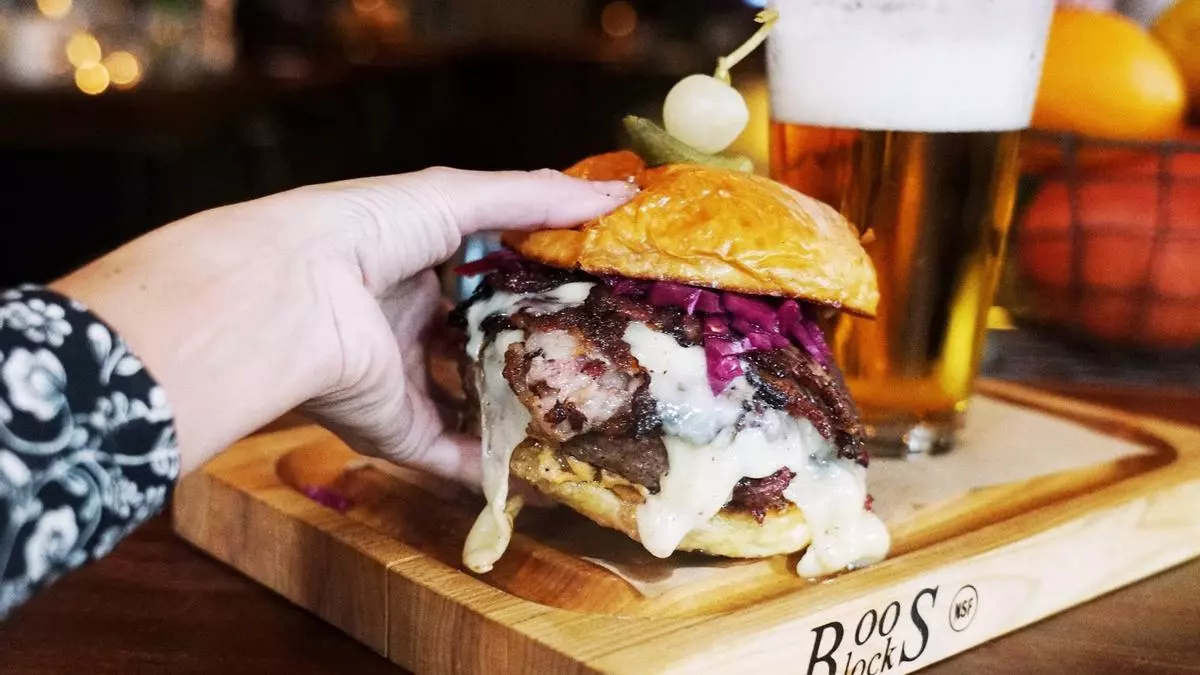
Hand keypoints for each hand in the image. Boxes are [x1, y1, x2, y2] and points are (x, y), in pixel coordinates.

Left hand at [50, 167, 635, 478]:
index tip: (597, 288)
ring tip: (588, 418)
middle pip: (480, 345)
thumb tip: (618, 193)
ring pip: (469, 406)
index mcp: (411, 266)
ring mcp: (400, 383)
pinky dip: (493, 470)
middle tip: (604, 358)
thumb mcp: (456, 199)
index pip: (484, 277)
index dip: (538, 282)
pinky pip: (451, 458)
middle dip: (534, 351)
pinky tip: (544, 476)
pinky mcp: (395, 433)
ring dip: (519, 414)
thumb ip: (534, 198)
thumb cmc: (363, 231)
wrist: (291, 298)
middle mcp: (405, 326)